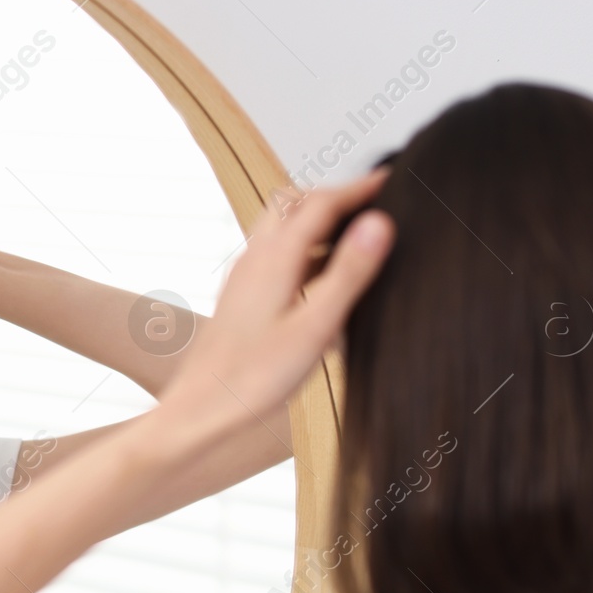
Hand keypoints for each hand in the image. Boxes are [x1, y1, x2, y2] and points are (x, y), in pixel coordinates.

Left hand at [154, 169, 394, 453]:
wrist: (200, 411)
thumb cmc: (252, 380)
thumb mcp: (315, 327)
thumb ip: (348, 274)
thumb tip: (378, 224)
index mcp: (275, 258)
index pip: (322, 201)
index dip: (359, 188)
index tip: (392, 181)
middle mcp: (254, 259)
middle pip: (296, 204)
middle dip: (334, 197)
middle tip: (371, 203)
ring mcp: (244, 278)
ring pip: (282, 230)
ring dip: (316, 223)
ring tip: (353, 239)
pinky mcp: (240, 299)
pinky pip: (274, 257)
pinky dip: (303, 252)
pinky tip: (320, 282)